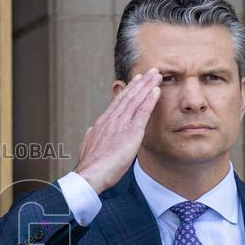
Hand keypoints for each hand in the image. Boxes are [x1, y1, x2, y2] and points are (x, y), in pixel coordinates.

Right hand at [75, 68, 161, 193]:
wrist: (92, 173)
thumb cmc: (90, 164)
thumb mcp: (88, 145)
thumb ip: (92, 136)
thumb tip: (92, 130)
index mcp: (103, 122)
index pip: (118, 102)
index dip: (128, 90)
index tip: (136, 81)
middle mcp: (112, 119)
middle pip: (129, 96)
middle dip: (141, 82)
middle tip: (151, 71)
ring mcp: (121, 124)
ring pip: (136, 100)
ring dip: (147, 86)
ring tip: (156, 75)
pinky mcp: (131, 131)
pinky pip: (142, 111)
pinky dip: (150, 99)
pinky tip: (156, 90)